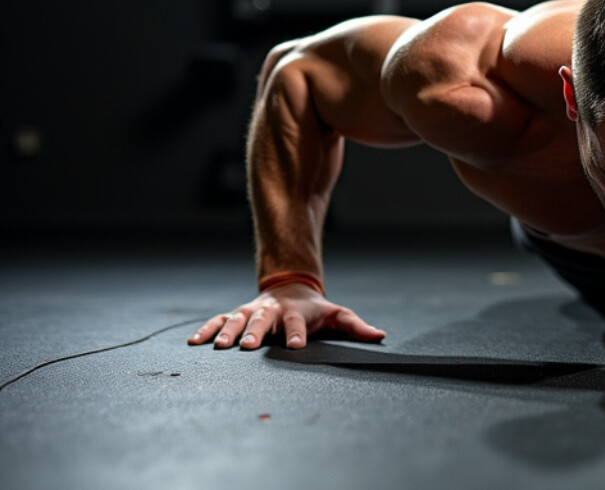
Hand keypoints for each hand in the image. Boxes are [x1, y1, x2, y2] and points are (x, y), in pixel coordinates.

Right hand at [187, 283, 385, 349]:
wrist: (293, 288)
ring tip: (219, 347)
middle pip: (262, 320)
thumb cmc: (316, 310)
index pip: (297, 324)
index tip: (295, 346)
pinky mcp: (236, 314)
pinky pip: (219, 320)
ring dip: (227, 331)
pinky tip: (194, 342)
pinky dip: (206, 329)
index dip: (297, 334)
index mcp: (296, 312)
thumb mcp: (338, 315)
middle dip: (254, 332)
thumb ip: (356, 326)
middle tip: (246, 346)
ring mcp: (252, 311)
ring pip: (237, 319)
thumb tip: (380, 336)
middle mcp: (272, 311)